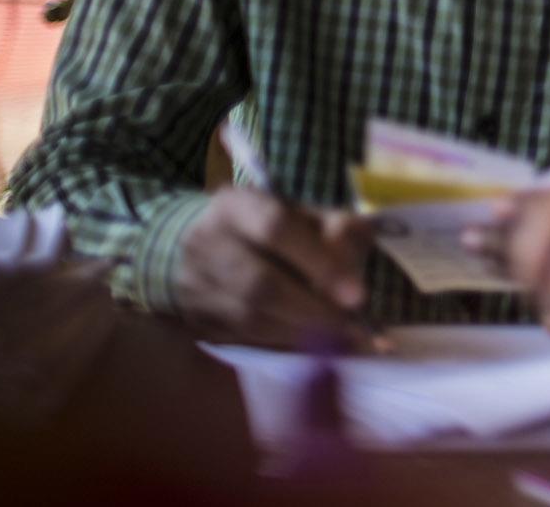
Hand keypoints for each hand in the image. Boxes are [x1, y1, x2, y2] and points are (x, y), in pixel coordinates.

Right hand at [174, 188, 373, 348]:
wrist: (205, 247)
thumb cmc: (270, 229)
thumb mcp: (306, 216)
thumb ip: (338, 230)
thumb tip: (355, 265)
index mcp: (236, 205)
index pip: (276, 228)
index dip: (320, 262)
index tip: (356, 294)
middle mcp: (206, 243)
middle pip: (261, 284)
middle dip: (313, 309)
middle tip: (349, 324)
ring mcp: (193, 285)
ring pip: (250, 318)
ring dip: (300, 332)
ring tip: (336, 336)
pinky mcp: (194, 320)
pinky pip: (243, 339)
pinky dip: (281, 343)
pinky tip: (308, 344)